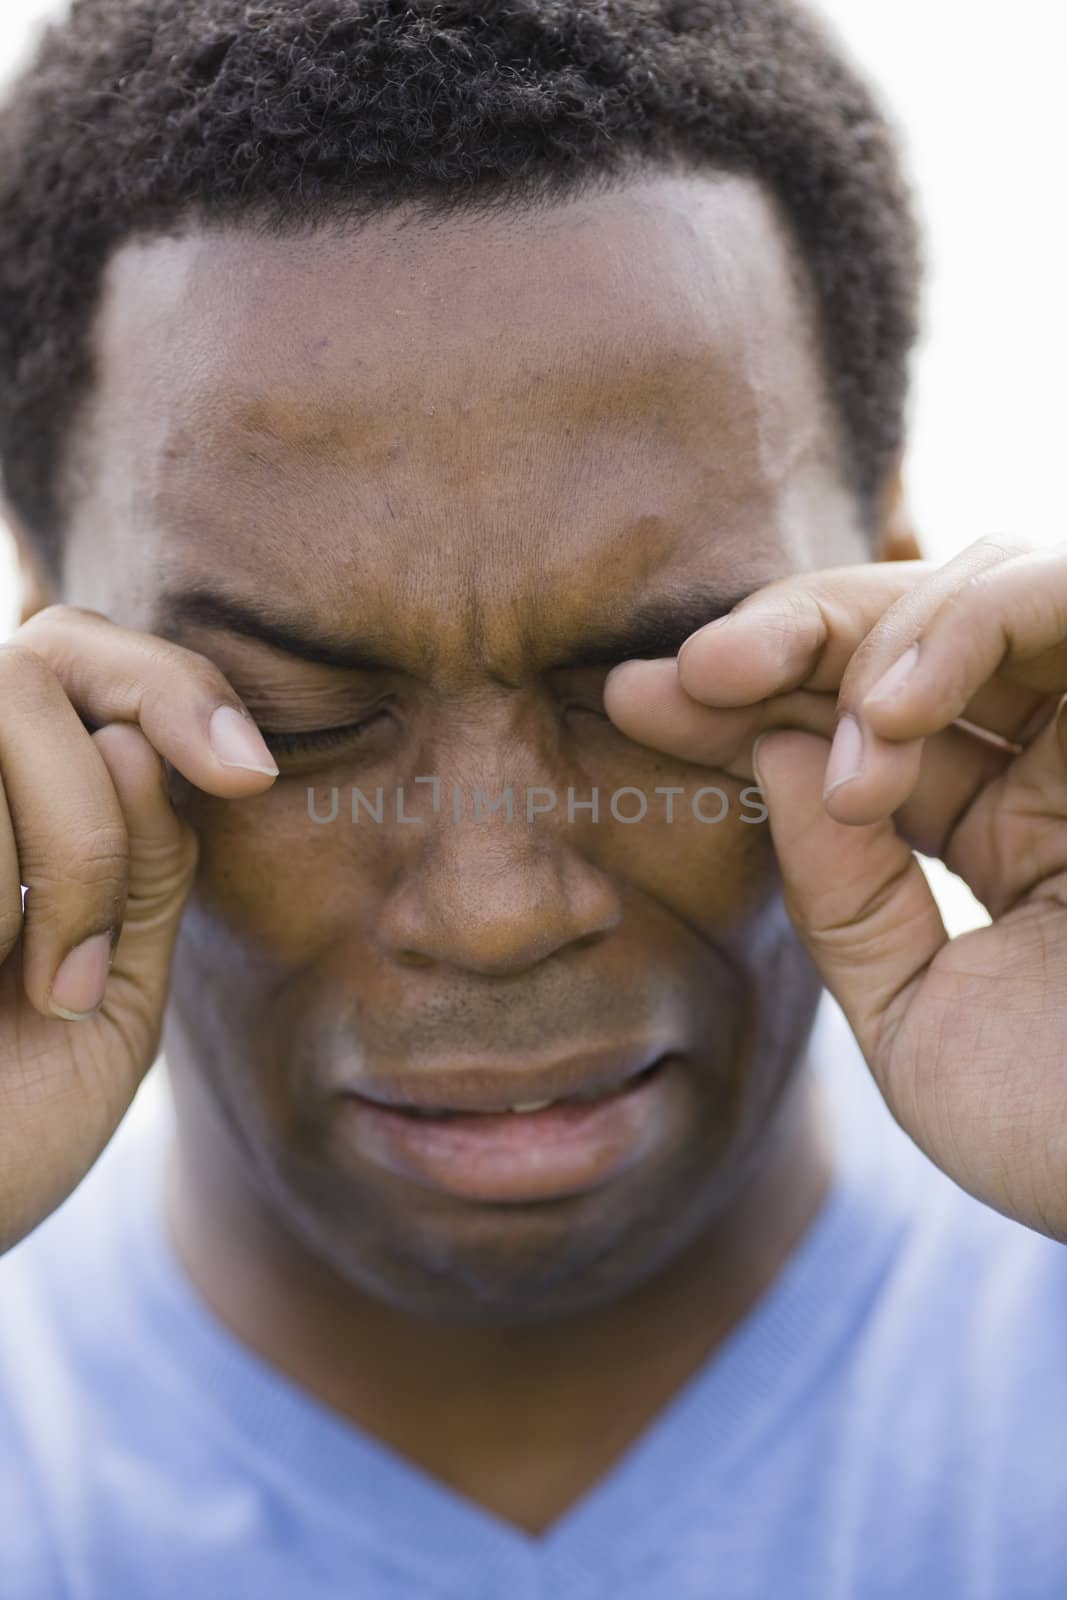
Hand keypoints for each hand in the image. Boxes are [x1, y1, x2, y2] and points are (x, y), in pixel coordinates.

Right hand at [0, 605, 277, 1254]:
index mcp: (11, 801)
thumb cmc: (6, 1131)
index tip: (248, 778)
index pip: (80, 654)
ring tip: (29, 994)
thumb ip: (140, 867)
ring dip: (49, 869)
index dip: (172, 683)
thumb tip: (134, 737)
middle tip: (80, 970)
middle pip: (31, 668)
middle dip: (89, 817)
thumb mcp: (115, 995)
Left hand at [604, 536, 1066, 1239]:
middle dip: (790, 637)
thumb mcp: (911, 1011)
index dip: (752, 703)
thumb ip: (842, 887)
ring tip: (800, 721)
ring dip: (869, 637)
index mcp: (1017, 836)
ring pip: (987, 587)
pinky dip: (966, 627)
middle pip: (917, 635)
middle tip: (691, 671)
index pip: (867, 731)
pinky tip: (885, 718)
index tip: (636, 700)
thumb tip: (770, 751)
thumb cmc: (1057, 1131)